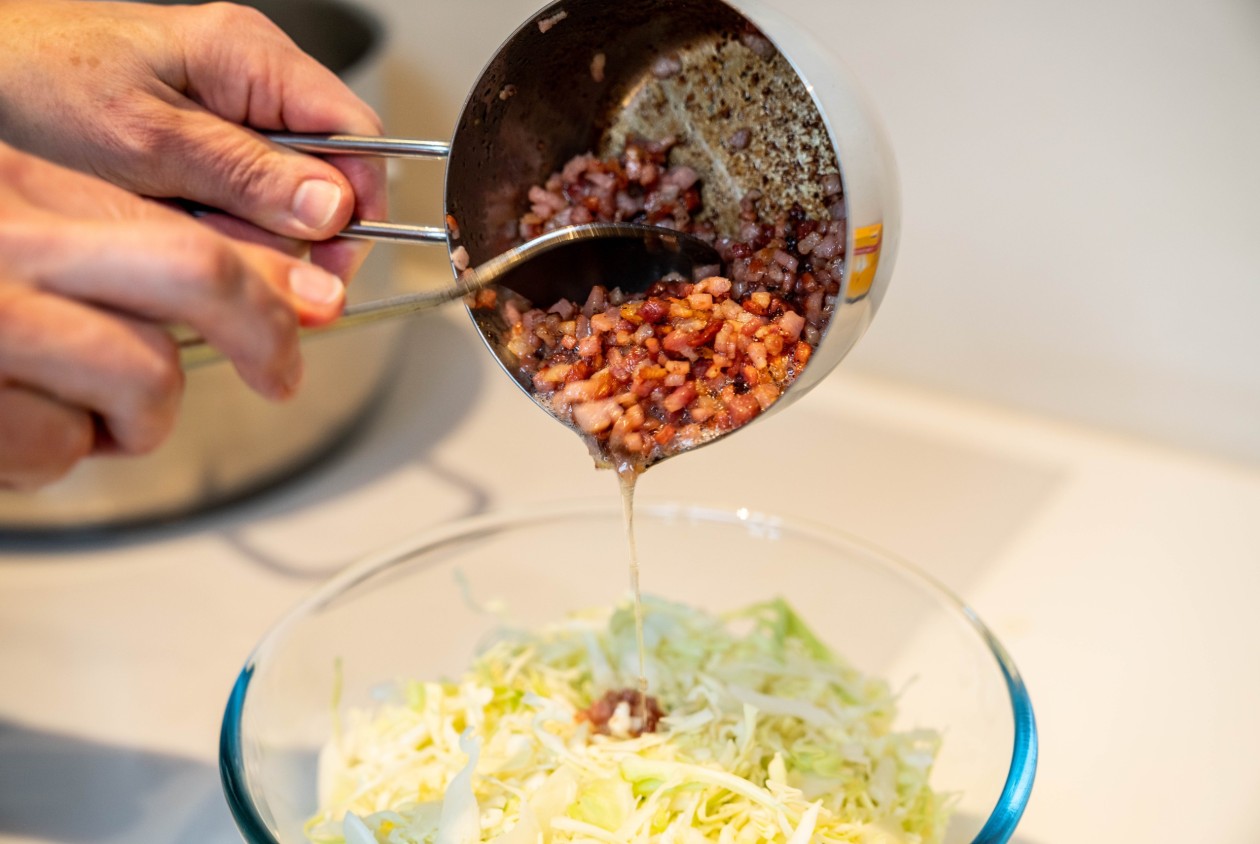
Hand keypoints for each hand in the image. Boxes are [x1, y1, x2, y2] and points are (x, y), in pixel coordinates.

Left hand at [0, 0, 385, 280]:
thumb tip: (333, 208)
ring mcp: (227, 116)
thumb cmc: (32, 82)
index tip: (332, 264)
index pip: (356, 136)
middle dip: (288, 232)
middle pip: (323, 178)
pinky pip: (239, 202)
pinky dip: (214, 229)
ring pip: (281, 201)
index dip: (358, 206)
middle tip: (237, 258)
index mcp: (251, 58)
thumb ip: (246, 176)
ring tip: (183, 229)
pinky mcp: (201, 147)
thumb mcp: (144, 142)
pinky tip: (176, 226)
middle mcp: (250, 84)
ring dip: (244, 235)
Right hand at [0, 142, 345, 490]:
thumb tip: (248, 277)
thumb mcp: (7, 232)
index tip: (316, 301)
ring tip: (84, 416)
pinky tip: (10, 435)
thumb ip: (101, 246)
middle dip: (262, 327)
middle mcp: (9, 238)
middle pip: (197, 270)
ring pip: (147, 372)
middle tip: (281, 374)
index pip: (180, 223)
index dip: (269, 273)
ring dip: (136, 419)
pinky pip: (61, 443)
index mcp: (20, 187)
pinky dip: (51, 455)